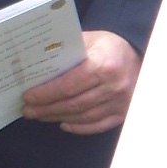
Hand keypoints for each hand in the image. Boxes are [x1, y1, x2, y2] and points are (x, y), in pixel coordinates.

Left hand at [21, 30, 139, 134]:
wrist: (138, 55)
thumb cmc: (107, 46)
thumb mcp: (88, 40)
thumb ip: (66, 51)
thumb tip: (36, 62)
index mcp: (102, 65)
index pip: (68, 85)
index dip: (46, 94)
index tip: (28, 97)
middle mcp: (113, 86)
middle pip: (73, 104)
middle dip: (47, 109)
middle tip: (28, 110)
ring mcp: (120, 103)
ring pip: (84, 117)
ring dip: (59, 118)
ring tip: (41, 115)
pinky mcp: (123, 113)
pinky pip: (98, 125)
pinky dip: (79, 127)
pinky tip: (63, 124)